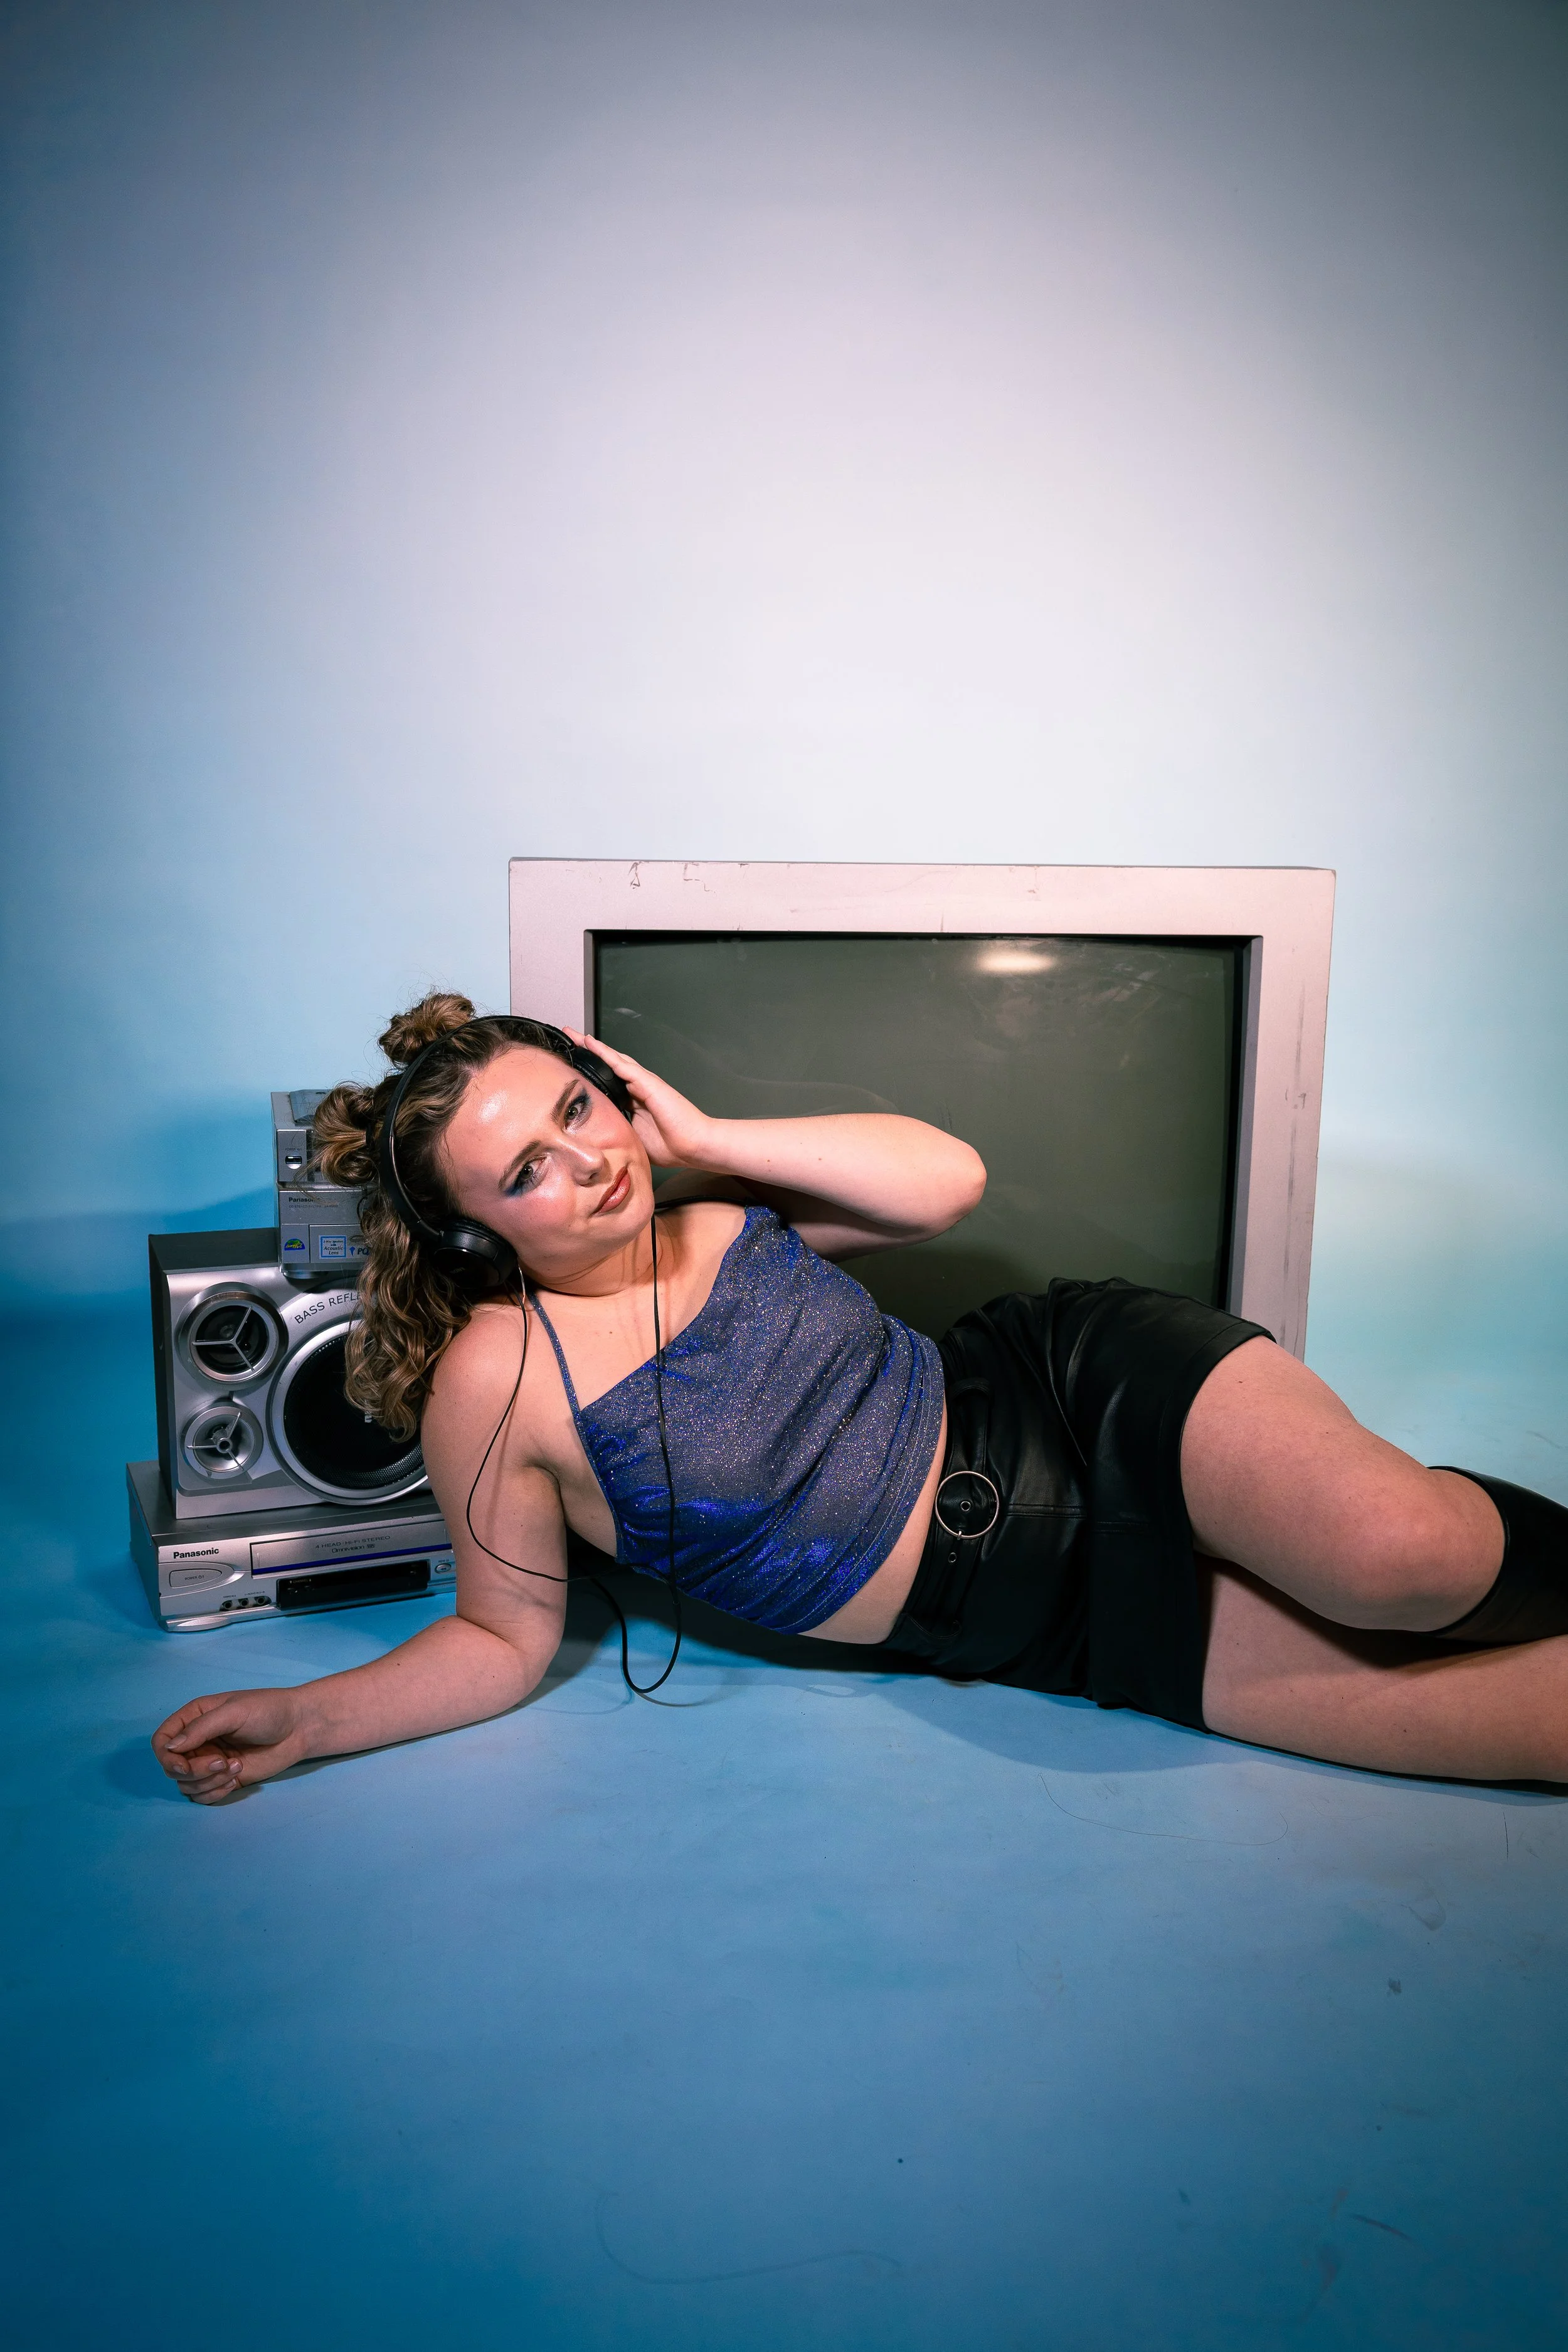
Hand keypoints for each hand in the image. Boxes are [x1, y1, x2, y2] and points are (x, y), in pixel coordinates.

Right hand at [152, 1687, 309, 1803]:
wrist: (299, 1727)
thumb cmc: (268, 1711)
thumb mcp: (234, 1712)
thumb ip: (201, 1728)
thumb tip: (169, 1749)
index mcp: (194, 1718)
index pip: (162, 1741)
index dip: (166, 1757)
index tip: (183, 1766)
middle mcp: (197, 1742)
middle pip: (172, 1768)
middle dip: (194, 1771)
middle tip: (221, 1763)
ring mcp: (209, 1762)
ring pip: (186, 1785)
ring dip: (207, 1783)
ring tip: (235, 1768)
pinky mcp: (223, 1780)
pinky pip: (202, 1796)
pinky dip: (214, 1793)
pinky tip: (234, 1779)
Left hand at [563, 1029, 718, 1169]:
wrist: (694, 1146)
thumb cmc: (672, 1146)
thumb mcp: (634, 1138)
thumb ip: (618, 1131)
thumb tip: (598, 1136)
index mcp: (634, 1101)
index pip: (608, 1080)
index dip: (591, 1071)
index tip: (572, 1065)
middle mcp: (638, 1087)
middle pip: (609, 1064)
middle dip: (588, 1052)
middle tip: (568, 1038)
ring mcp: (644, 1082)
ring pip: (613, 1059)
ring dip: (593, 1047)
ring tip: (574, 1035)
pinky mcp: (648, 1083)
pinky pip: (622, 1065)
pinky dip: (605, 1053)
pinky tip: (591, 1044)